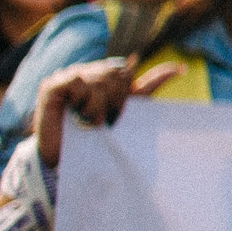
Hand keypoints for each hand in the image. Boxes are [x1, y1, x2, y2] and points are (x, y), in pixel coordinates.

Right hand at [32, 58, 180, 166]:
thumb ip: (149, 86)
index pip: (125, 73)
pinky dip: (83, 102)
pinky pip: (79, 81)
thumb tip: (180, 68)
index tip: (115, 116)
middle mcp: (84, 73)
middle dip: (114, 101)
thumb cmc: (100, 137)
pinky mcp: (51, 86)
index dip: (123, 97)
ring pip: (99, 79)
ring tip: (87, 121)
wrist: (71, 162)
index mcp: (102, 75)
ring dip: (98, 106)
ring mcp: (66, 77)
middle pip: (115, 73)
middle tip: (100, 121)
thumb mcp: (128, 110)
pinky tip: (75, 115)